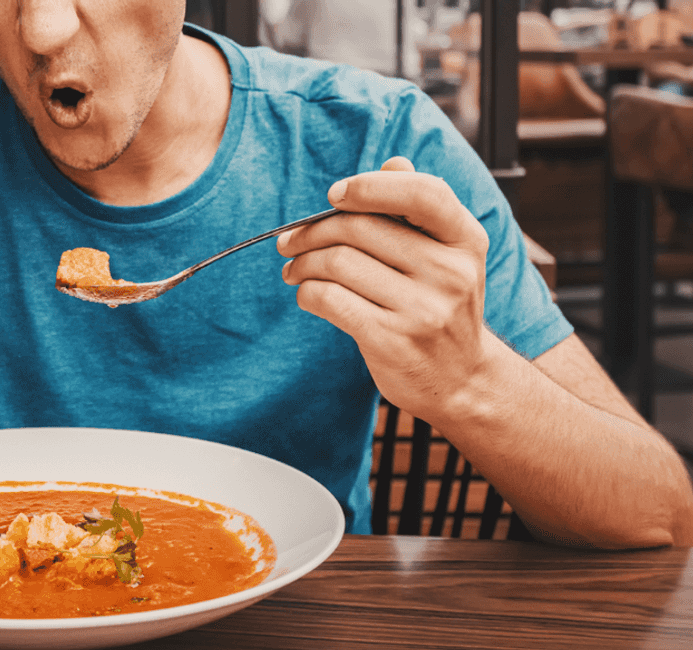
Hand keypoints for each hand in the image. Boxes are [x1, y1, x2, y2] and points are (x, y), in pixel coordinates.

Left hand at [275, 157, 492, 420]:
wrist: (461, 380)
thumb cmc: (442, 308)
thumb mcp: (448, 255)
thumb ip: (420, 209)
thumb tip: (393, 161)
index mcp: (465, 239)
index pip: (422, 192)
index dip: (370, 186)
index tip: (333, 196)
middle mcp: (450, 272)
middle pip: (361, 228)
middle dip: (312, 231)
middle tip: (290, 242)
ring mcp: (423, 308)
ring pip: (338, 262)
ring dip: (302, 263)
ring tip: (293, 269)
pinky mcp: (391, 339)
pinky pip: (329, 299)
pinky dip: (307, 292)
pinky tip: (307, 294)